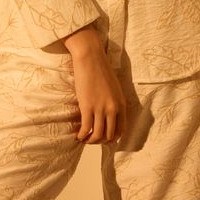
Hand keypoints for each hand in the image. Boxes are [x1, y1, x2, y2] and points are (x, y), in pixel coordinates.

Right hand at [63, 26, 125, 143]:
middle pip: (109, 136)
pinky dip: (82, 136)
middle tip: (91, 139)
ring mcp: (101, 109)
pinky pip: (86, 129)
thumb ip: (114, 102)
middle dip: (100, 141)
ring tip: (84, 138)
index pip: (121, 130)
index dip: (112, 138)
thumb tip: (108, 114)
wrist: (91, 57)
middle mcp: (113, 109)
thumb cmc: (100, 69)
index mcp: (121, 104)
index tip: (103, 138)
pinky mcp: (88, 107)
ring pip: (98, 135)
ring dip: (90, 141)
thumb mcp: (114, 88)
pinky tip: (77, 135)